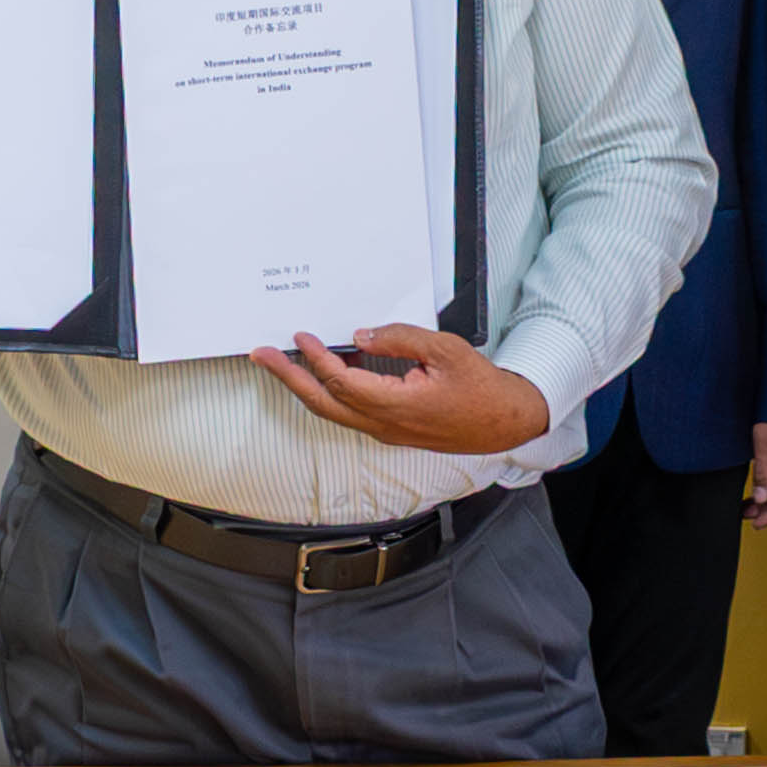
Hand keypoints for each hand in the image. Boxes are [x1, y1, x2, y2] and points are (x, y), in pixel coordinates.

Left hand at [252, 324, 549, 453]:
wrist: (504, 422)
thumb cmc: (482, 388)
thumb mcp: (447, 351)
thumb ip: (401, 339)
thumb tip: (363, 335)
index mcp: (395, 405)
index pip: (340, 381)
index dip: (316, 358)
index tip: (301, 337)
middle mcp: (383, 424)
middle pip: (321, 403)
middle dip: (288, 378)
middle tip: (261, 356)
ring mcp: (385, 431)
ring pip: (332, 411)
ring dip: (304, 387)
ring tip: (283, 364)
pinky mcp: (391, 430)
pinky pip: (349, 412)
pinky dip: (330, 392)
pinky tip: (327, 374)